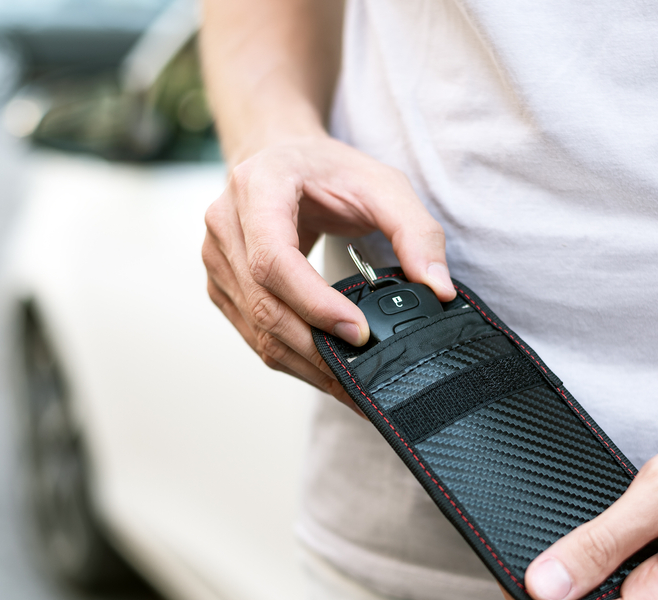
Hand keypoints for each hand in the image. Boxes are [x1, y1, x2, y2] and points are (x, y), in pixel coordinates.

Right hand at [202, 135, 455, 407]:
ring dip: (306, 364)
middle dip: (317, 348)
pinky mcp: (223, 286)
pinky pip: (254, 335)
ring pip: (257, 330)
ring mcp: (218, 258)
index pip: (274, 259)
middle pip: (263, 304)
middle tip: (365, 375)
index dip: (314, 303)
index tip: (359, 332)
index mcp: (257, 187)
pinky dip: (293, 359)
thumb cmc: (328, 169)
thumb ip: (417, 232)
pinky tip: (328, 368)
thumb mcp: (383, 184)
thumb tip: (439, 289)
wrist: (283, 157)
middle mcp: (225, 224)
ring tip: (352, 384)